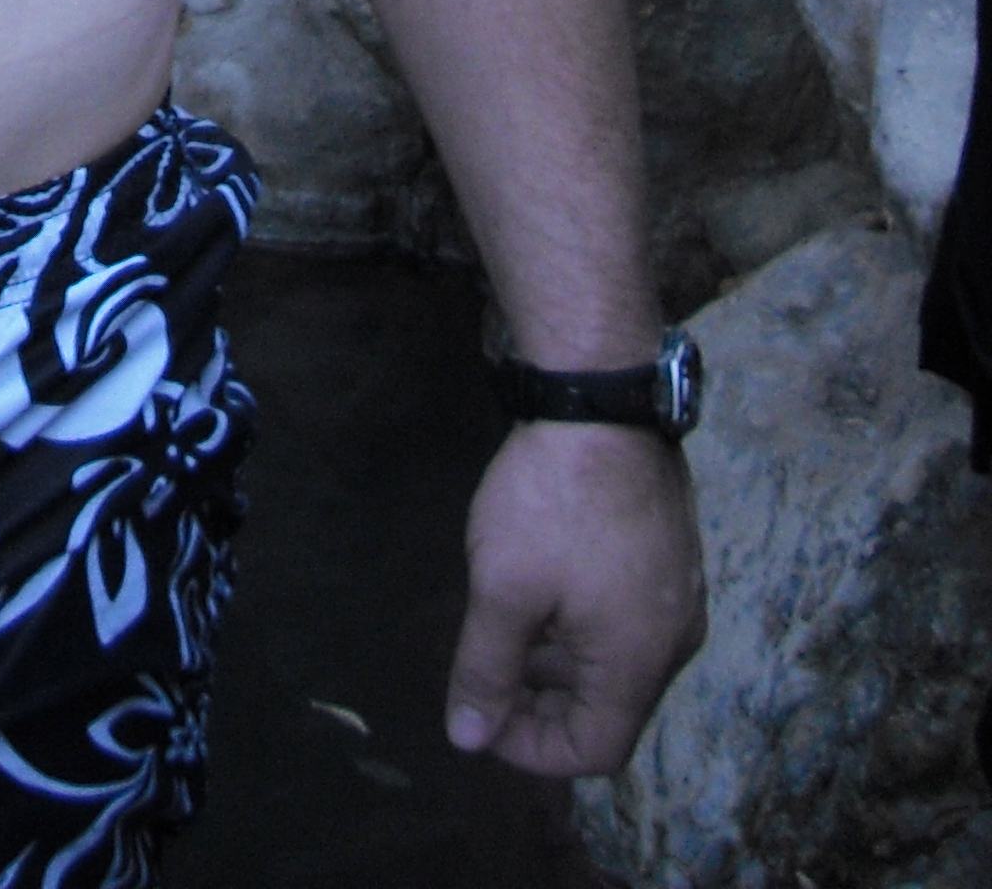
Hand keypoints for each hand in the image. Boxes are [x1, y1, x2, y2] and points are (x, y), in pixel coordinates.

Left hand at [444, 421, 704, 775]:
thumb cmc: (551, 500)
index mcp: (640, 662)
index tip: (482, 717)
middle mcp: (674, 640)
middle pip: (610, 709)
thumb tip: (469, 737)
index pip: (595, 749)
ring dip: (560, 662)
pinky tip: (539, 586)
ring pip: (617, 661)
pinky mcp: (671, 554)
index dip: (532, 750)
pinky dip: (582, 625)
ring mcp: (680, 594)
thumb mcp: (502, 588)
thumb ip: (486, 670)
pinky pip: (628, 618)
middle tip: (486, 676)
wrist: (600, 399)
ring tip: (505, 628)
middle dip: (543, 705)